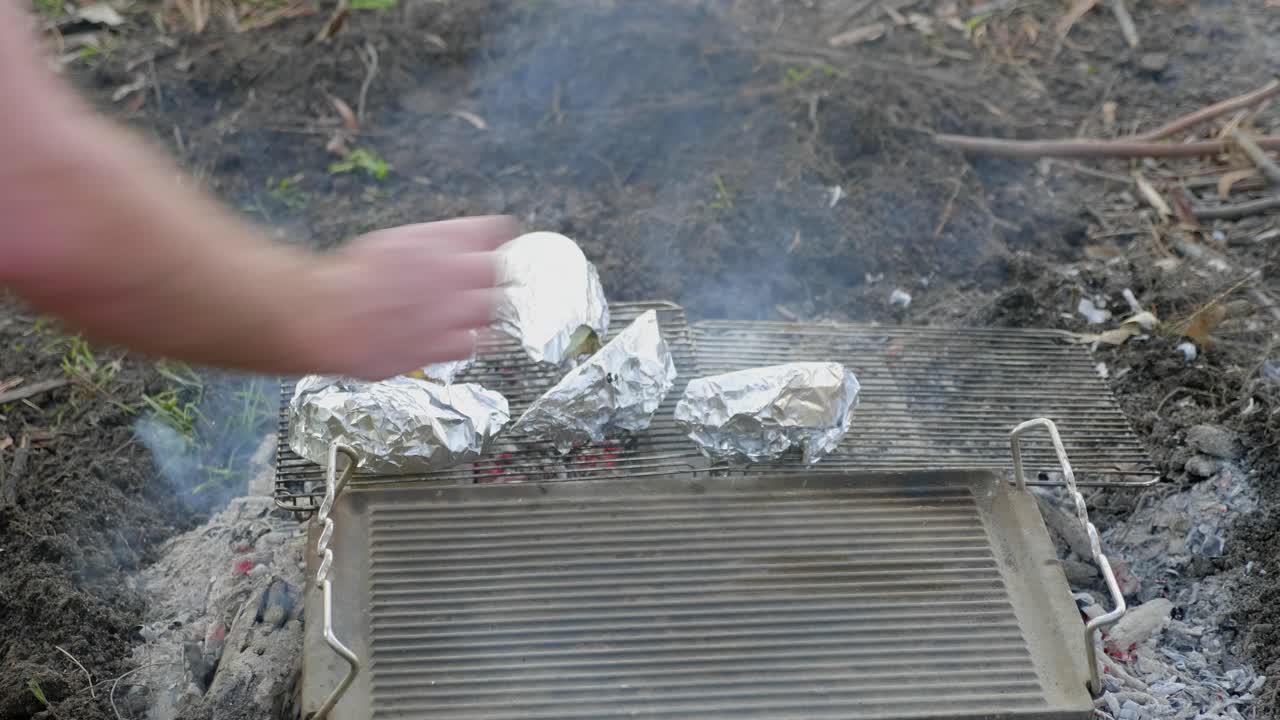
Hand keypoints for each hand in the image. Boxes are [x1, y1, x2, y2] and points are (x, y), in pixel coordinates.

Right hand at [307, 216, 516, 379]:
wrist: (323, 315)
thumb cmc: (352, 276)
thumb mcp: (397, 241)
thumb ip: (438, 241)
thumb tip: (472, 238)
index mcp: (438, 241)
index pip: (494, 231)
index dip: (498, 238)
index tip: (497, 244)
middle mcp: (449, 273)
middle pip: (498, 272)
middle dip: (492, 277)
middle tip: (479, 283)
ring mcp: (447, 313)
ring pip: (491, 310)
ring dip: (483, 310)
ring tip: (465, 312)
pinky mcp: (437, 347)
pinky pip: (471, 344)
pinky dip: (466, 340)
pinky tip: (451, 336)